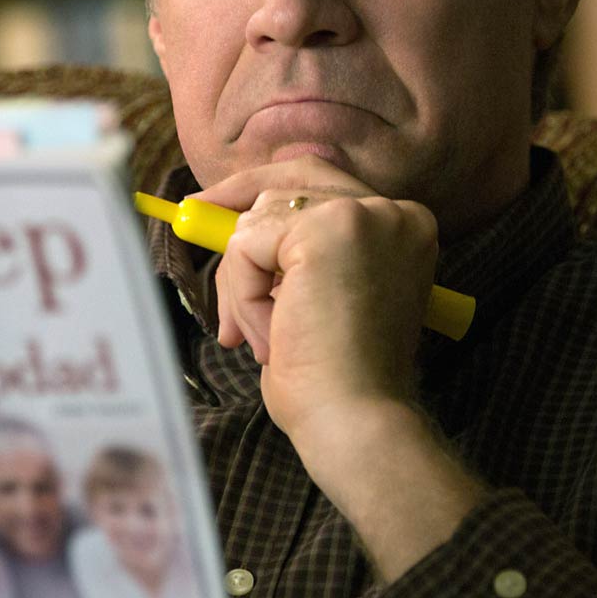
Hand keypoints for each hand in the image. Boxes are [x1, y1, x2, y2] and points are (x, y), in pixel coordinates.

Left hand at [197, 157, 437, 443]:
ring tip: (264, 338)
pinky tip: (270, 338)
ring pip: (260, 220)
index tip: (219, 209)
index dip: (267, 195)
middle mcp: (392, 211)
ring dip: (244, 283)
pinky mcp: (323, 231)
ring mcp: (361, 216)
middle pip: (295, 177)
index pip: (325, 186)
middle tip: (191, 212)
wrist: (354, 420)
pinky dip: (242, 295)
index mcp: (404, 227)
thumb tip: (239, 227)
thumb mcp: (324, 299)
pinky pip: (245, 246)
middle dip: (237, 194)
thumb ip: (302, 256)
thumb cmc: (338, 378)